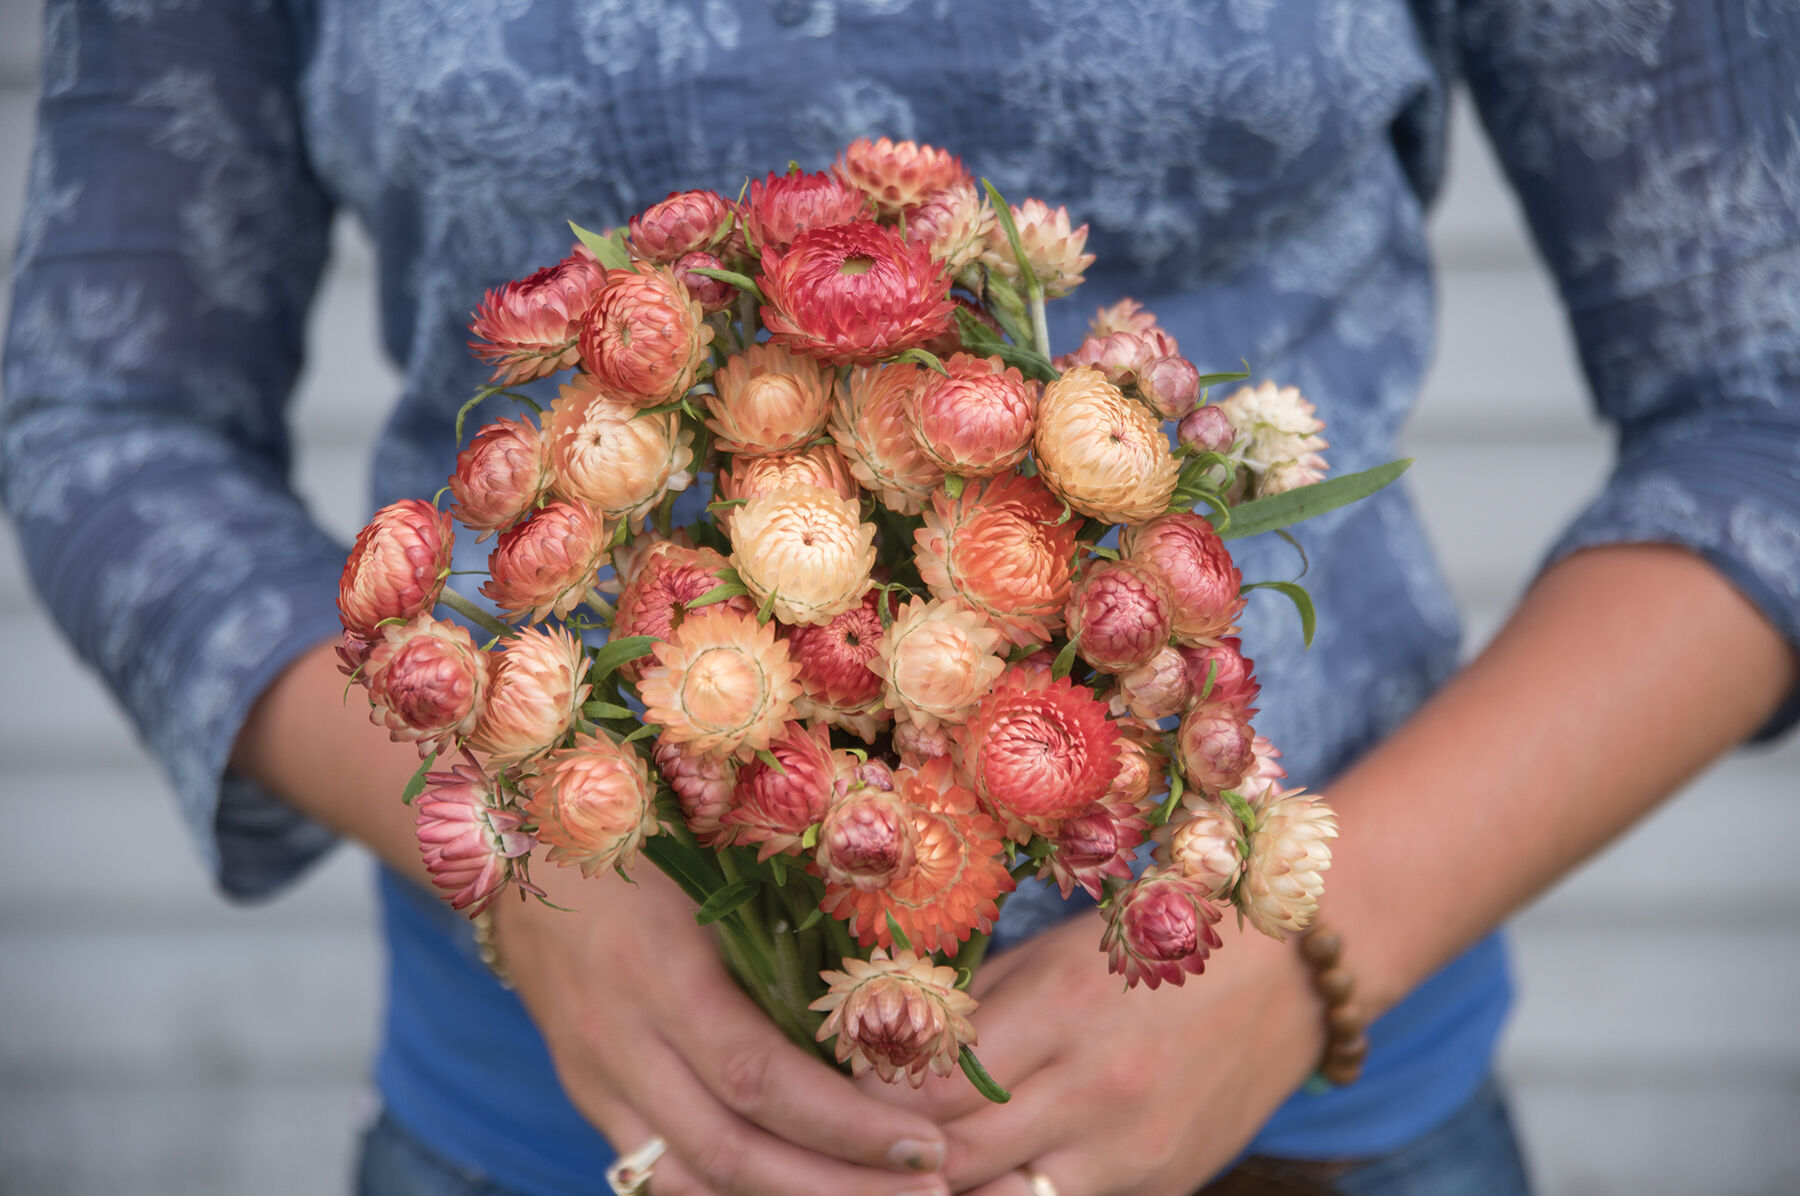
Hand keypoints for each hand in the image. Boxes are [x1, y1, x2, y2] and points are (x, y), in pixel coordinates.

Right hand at [495, 863, 951, 1195]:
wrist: (518, 838)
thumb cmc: (642, 831)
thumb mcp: (715, 867)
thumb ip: (788, 933)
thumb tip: (897, 995)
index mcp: (658, 972)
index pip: (759, 1079)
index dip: (846, 1126)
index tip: (927, 1145)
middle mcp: (618, 1040)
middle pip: (729, 1152)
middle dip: (836, 1186)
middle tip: (930, 1192)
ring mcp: (594, 1079)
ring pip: (688, 1183)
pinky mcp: (588, 1095)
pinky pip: (657, 1174)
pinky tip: (800, 1192)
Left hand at [866, 911, 1321, 1194]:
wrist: (1293, 973)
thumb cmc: (1157, 940)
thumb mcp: (1057, 950)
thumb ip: (976, 1003)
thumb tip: (886, 1043)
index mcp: (1063, 1015)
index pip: (933, 1089)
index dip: (873, 1096)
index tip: (847, 1084)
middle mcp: (1098, 1095)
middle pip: (956, 1160)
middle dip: (900, 1154)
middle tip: (861, 1138)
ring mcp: (1134, 1155)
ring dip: (957, 1185)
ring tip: (926, 1160)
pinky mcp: (1161, 1189)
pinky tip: (997, 1172)